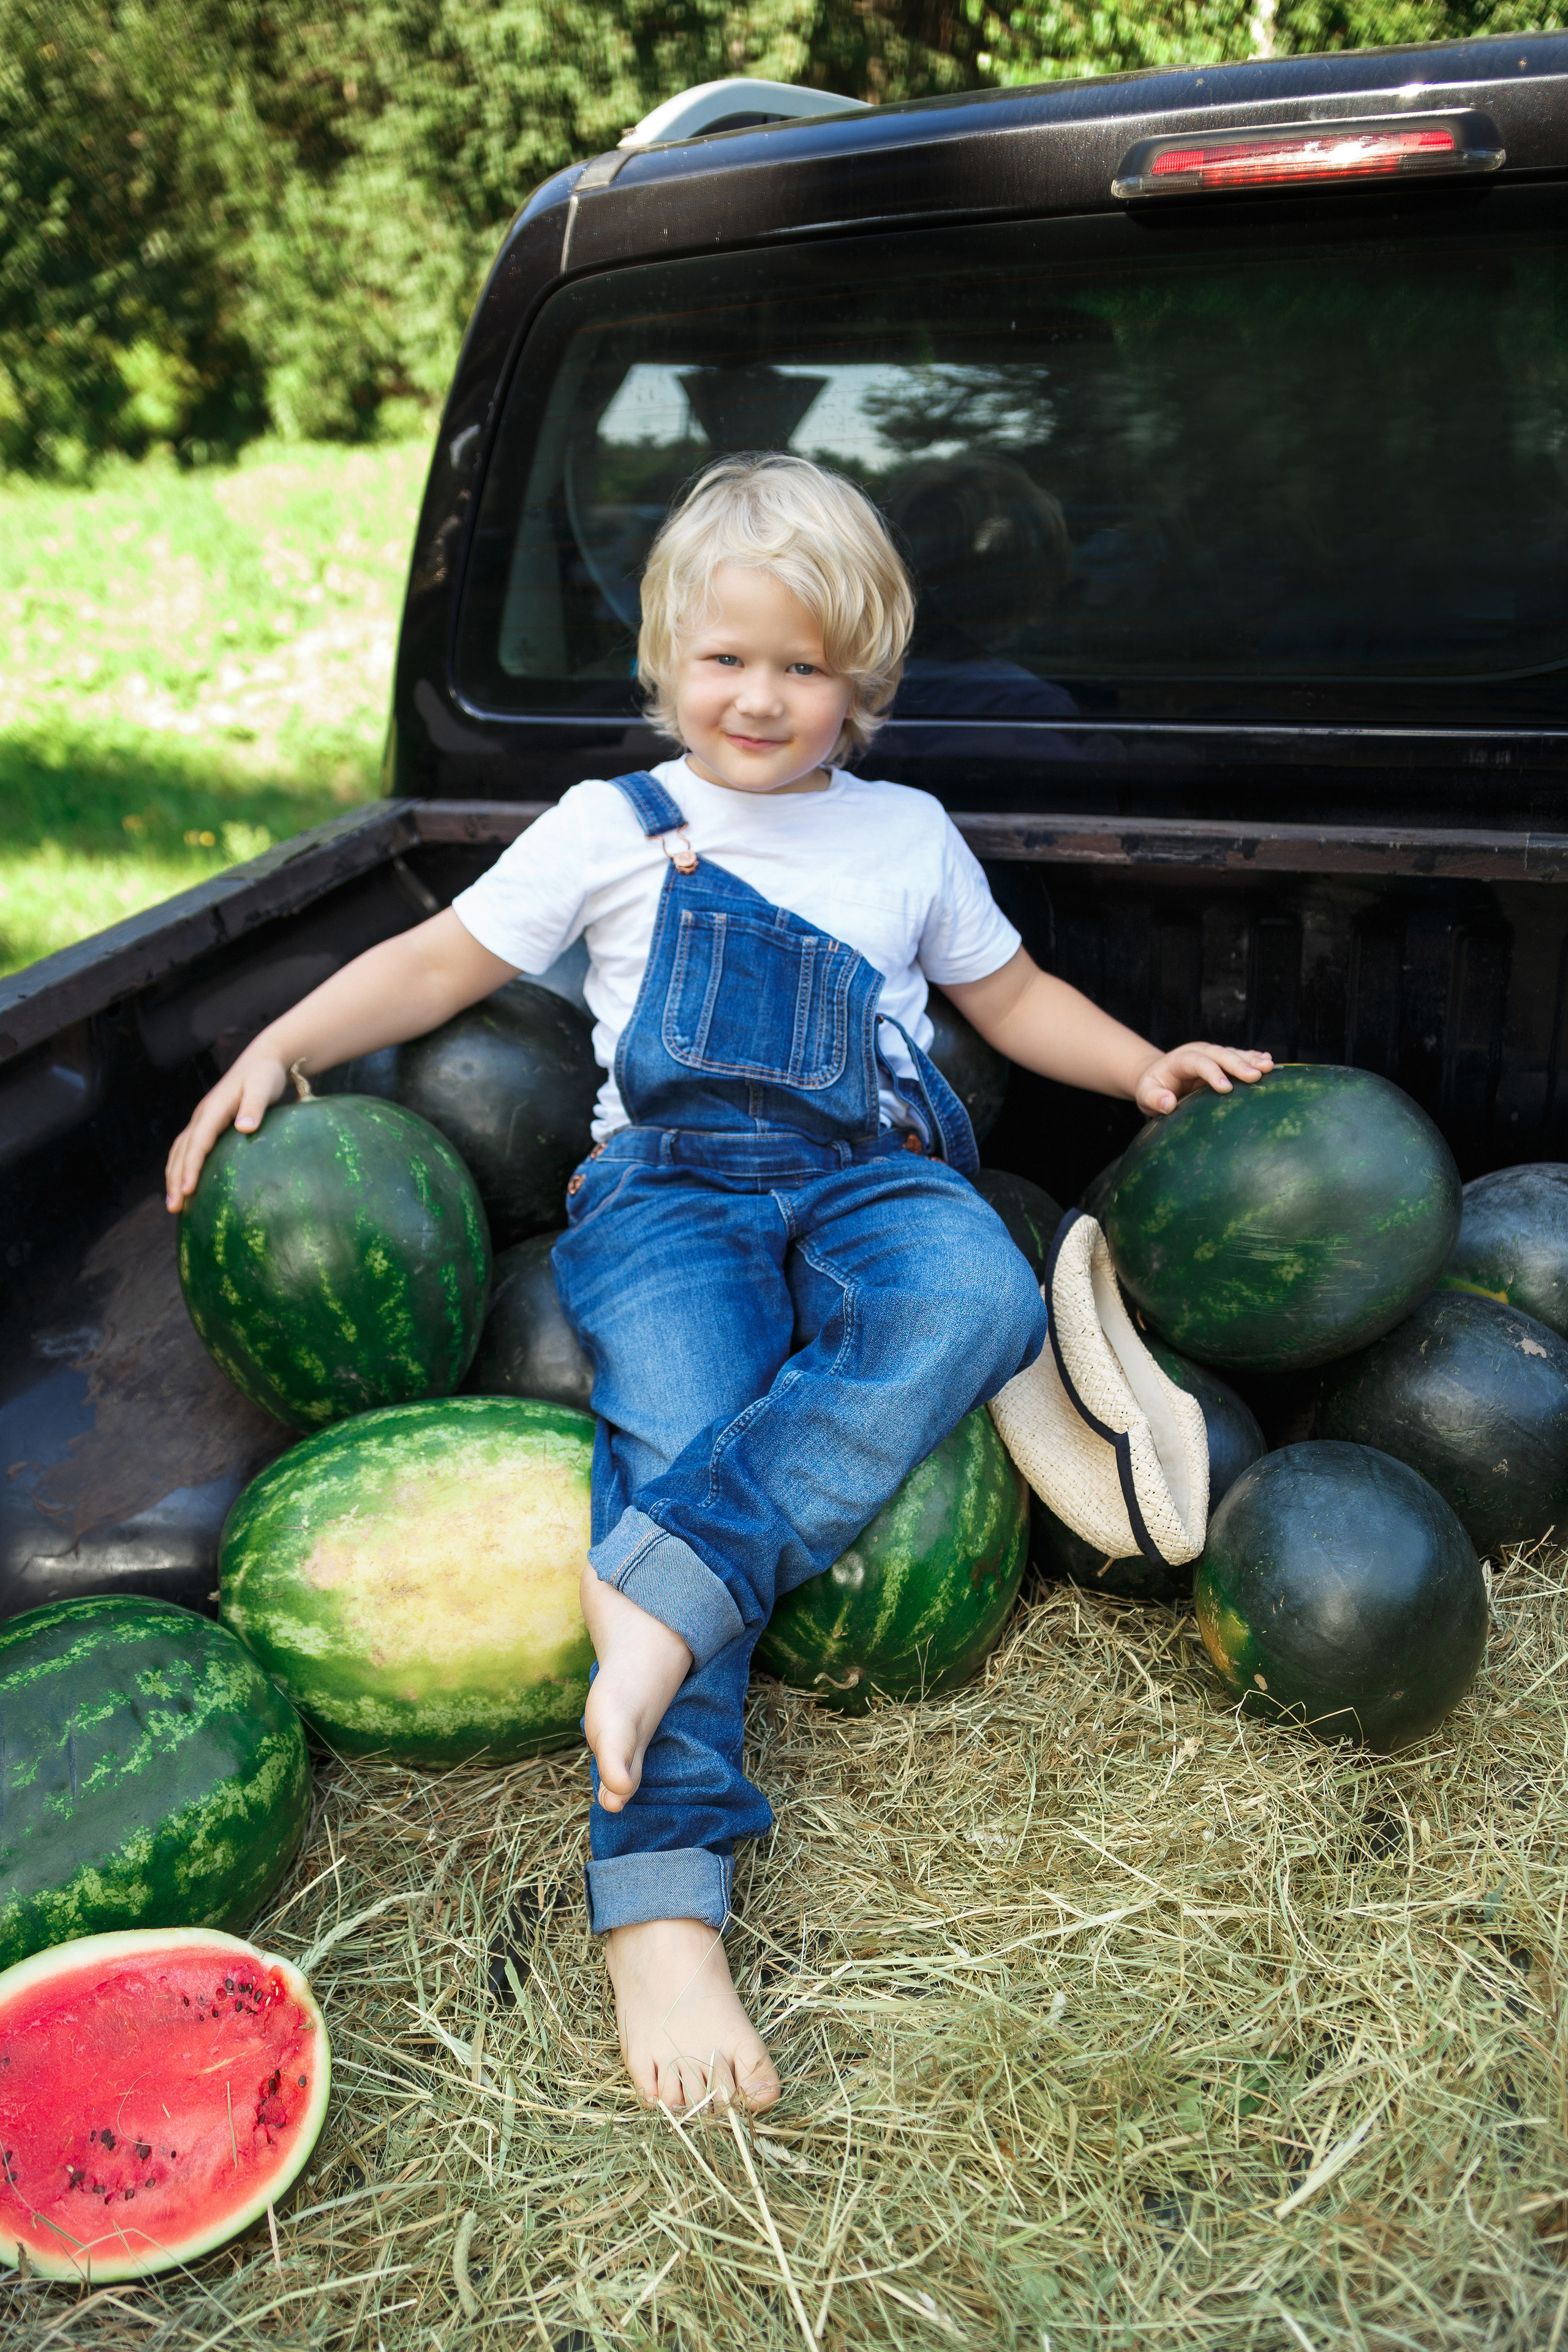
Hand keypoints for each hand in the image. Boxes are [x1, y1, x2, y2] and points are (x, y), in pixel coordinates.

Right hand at [164, 1052, 289, 1209]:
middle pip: (183, 1151)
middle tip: (174, 1207)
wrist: (261, 1062)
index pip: (198, 1142)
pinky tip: (186, 1187)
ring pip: (181, 1151)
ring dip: (174, 1176)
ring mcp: (202, 1121)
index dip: (191, 1166)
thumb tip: (244, 1128)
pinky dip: (182, 1168)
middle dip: (175, 1179)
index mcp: (213, 1108)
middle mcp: (202, 1116)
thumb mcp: (264, 1086)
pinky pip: (189, 1150)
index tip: (187, 1189)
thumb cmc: (265, 1075)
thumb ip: (255, 1105)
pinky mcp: (207, 1125)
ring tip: (174, 1205)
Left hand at [1134, 1044, 1273, 1116]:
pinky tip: (1269, 1060)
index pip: (1198, 1063)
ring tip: (1270, 1066)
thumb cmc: (1152, 1088)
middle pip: (1220, 1054)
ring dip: (1252, 1059)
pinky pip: (1239, 1056)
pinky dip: (1253, 1058)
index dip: (1212, 1073)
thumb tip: (1167, 1104)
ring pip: (1233, 1053)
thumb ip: (1153, 1099)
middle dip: (1239, 1064)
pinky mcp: (1222, 1060)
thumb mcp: (1145, 1095)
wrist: (1159, 1076)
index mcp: (1180, 1059)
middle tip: (1257, 1075)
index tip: (1226, 1088)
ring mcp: (1212, 1054)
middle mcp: (1199, 1052)